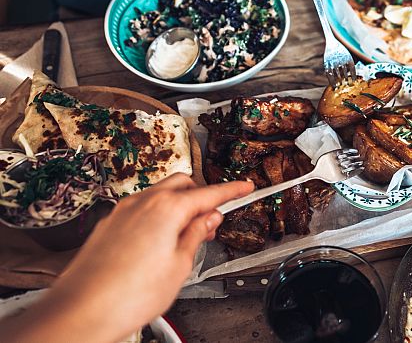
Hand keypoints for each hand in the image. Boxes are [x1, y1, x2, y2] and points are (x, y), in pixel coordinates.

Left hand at [1, 175, 253, 342]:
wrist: (82, 311)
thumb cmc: (128, 295)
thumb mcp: (180, 267)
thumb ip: (196, 236)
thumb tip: (208, 219)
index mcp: (166, 209)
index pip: (209, 193)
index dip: (231, 191)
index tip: (245, 188)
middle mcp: (142, 202)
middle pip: (182, 184)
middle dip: (201, 196)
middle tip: (213, 221)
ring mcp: (122, 212)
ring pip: (160, 195)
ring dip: (178, 206)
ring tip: (187, 237)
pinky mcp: (109, 224)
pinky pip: (141, 209)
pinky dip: (157, 216)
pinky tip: (160, 243)